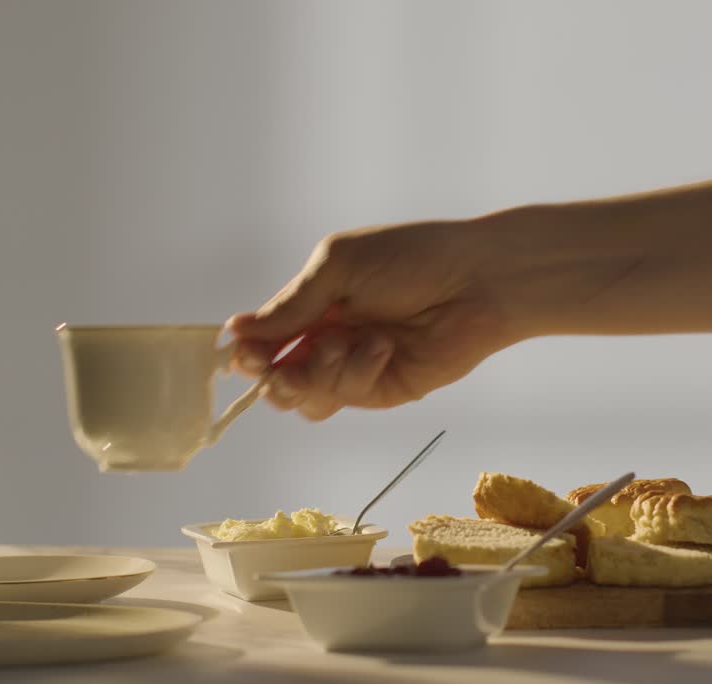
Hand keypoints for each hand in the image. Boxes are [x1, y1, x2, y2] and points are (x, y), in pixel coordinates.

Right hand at [226, 220, 518, 420]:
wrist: (477, 281)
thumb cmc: (411, 258)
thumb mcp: (338, 267)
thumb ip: (291, 304)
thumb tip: (234, 330)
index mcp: (314, 303)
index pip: (265, 337)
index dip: (248, 351)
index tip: (241, 354)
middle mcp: (329, 338)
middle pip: (279, 378)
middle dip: (274, 376)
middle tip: (281, 368)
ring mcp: (355, 367)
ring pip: (307, 397)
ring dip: (315, 376)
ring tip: (342, 346)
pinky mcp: (383, 389)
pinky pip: (346, 397)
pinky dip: (355, 374)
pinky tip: (382, 348)